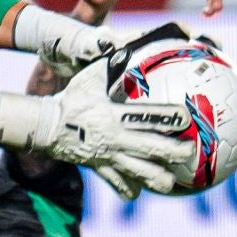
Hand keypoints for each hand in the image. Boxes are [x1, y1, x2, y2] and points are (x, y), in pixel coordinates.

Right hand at [31, 57, 193, 197]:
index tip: (187, 118)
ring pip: (140, 175)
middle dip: (175, 153)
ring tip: (171, 181)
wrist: (46, 126)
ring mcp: (109, 157)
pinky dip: (131, 190)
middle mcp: (116, 139)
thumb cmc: (72, 98)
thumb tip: (129, 47)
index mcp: (115, 116)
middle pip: (153, 150)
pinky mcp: (101, 170)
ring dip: (158, 180)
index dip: (171, 118)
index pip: (149, 117)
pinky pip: (120, 185)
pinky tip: (141, 189)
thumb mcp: (90, 77)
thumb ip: (111, 63)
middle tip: (189, 152)